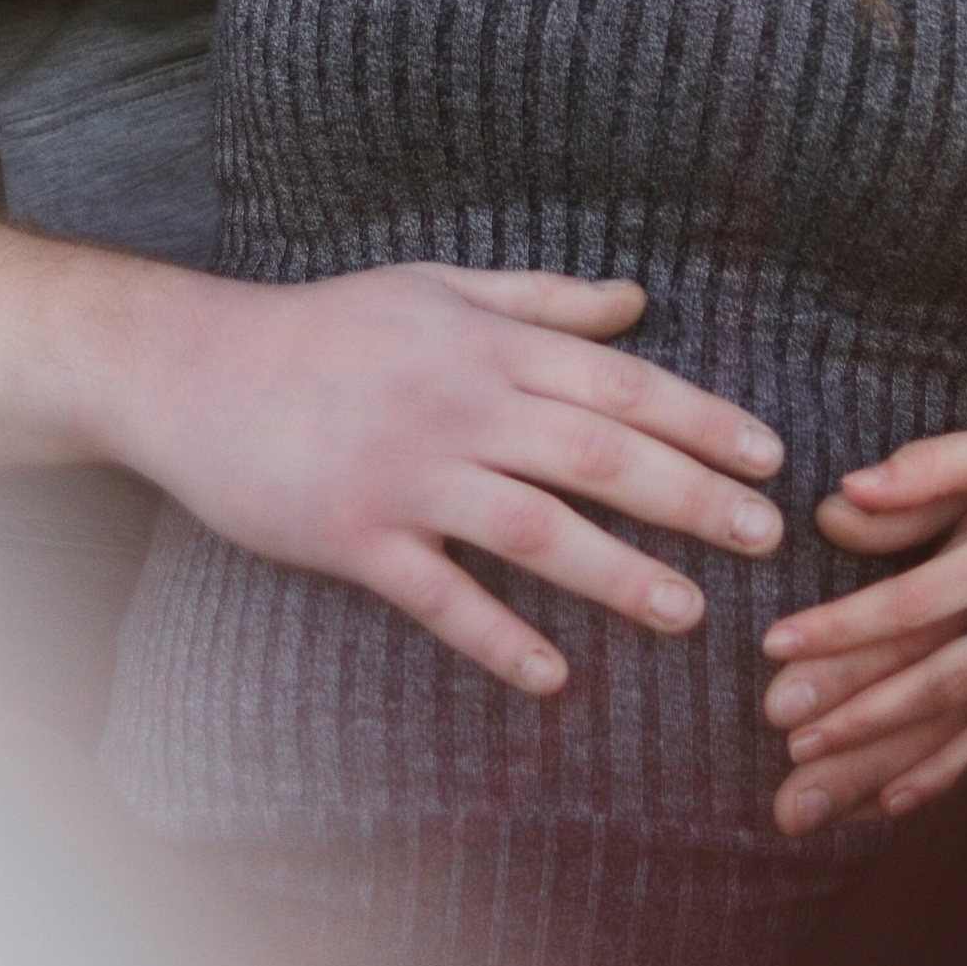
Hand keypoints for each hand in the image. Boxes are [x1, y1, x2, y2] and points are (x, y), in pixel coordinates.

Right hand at [103, 264, 787, 695]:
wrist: (195, 368)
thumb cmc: (327, 326)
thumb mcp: (437, 288)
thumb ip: (542, 299)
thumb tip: (637, 302)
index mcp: (486, 343)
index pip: (618, 382)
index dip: (702, 419)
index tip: (770, 458)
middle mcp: (458, 404)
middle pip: (596, 455)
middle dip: (691, 497)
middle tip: (764, 538)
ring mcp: (406, 473)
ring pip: (533, 528)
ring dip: (617, 573)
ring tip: (687, 615)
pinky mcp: (354, 537)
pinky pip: (439, 596)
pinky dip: (497, 638)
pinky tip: (551, 677)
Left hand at [758, 410, 966, 833]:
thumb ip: (927, 471)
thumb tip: (841, 497)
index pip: (911, 602)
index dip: (842, 629)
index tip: (776, 649)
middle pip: (934, 679)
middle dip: (856, 712)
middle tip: (785, 739)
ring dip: (890, 760)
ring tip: (819, 790)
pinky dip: (956, 775)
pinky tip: (899, 803)